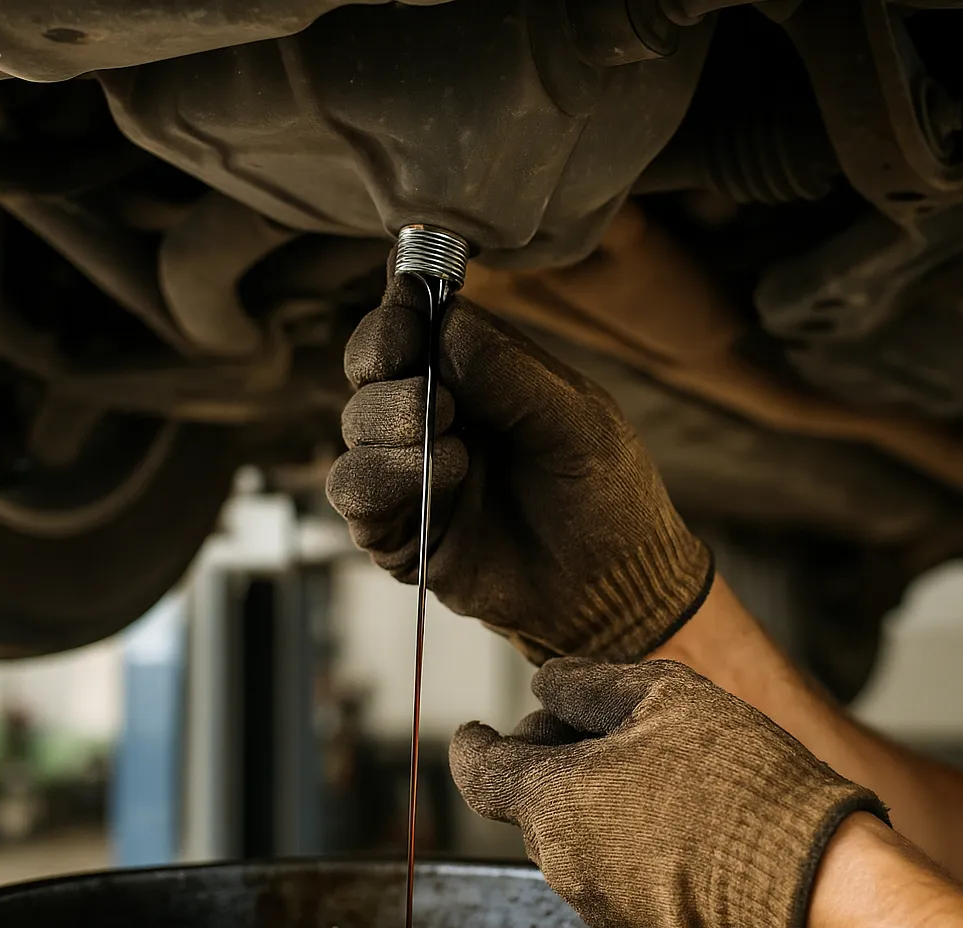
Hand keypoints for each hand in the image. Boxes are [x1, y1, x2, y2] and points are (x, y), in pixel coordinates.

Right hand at [326, 253, 711, 662]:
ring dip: (390, 423)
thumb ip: (509, 369)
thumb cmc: (607, 498)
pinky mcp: (398, 530)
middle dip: (384, 361)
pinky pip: (351, 490)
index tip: (408, 301)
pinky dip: (383, 475)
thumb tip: (445, 316)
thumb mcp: (577, 420)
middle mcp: (434, 420)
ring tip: (455, 447)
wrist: (611, 591)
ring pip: (353, 425)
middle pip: (367, 367)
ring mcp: (411, 475)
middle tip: (435, 389)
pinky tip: (444, 478)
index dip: (400, 309)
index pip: (413, 325)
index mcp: (476, 380)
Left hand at [448, 657, 888, 927]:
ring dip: (588, 792)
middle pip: (529, 795)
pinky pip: (603, 863)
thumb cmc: (735, 779)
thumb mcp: (658, 694)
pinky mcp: (635, 924)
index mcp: (554, 801)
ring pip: (567, 828)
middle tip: (611, 725)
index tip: (474, 728)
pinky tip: (671, 808)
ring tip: (655, 764)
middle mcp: (562, 860)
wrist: (807, 877)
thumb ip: (583, 684)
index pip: (477, 772)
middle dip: (554, 753)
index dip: (472, 743)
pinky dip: (616, 830)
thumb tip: (546, 687)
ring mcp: (597, 899)